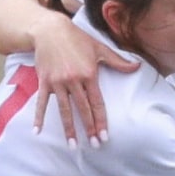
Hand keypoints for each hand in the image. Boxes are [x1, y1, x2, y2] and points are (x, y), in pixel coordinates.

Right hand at [31, 15, 138, 144]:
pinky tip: (37, 131)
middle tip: (94, 145)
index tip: (104, 136)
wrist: (50, 29)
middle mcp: (74, 80)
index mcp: (89, 74)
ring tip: (72, 145)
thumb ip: (118, 61)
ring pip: (64, 109)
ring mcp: (58, 82)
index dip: (101, 120)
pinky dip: (38, 117)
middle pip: (83, 109)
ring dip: (68, 129)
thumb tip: (137, 66)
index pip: (97, 103)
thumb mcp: (99, 48)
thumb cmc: (77, 39)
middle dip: (89, 128)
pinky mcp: (44, 81)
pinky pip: (41, 102)